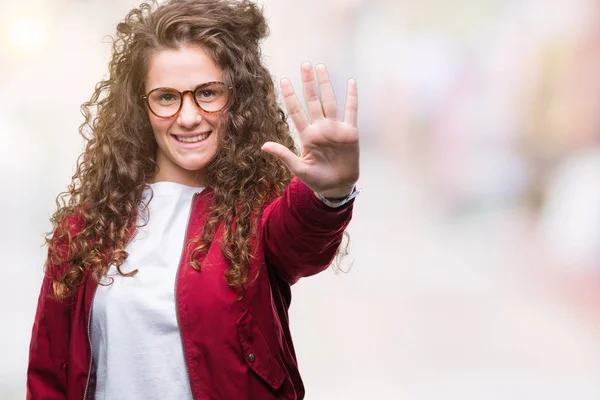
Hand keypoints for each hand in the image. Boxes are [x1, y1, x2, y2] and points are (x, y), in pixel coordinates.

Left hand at [261, 62, 358, 197]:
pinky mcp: (350, 132)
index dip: (290, 96)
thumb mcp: (299, 169)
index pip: (296, 112)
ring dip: (325, 85)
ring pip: (330, 101)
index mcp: (307, 136)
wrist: (337, 187)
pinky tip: (351, 82)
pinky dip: (352, 97)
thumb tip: (264, 145)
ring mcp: (335, 128)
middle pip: (313, 101)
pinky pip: (351, 111)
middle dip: (308, 83)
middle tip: (304, 65)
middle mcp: (320, 128)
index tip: (284, 80)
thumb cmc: (317, 179)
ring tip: (320, 68)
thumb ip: (284, 155)